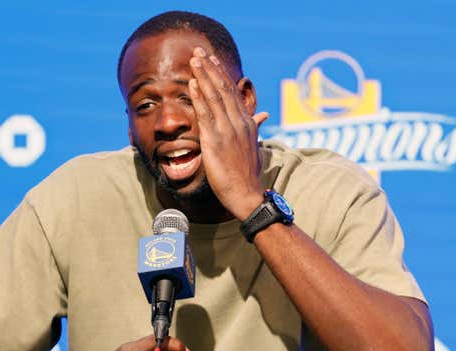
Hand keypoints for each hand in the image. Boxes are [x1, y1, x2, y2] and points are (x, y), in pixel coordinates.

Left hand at [188, 46, 269, 219]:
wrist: (247, 193)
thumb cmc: (248, 174)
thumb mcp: (254, 146)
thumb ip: (255, 128)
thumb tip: (263, 116)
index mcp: (247, 123)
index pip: (232, 92)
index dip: (221, 75)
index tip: (211, 61)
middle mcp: (239, 122)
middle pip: (223, 88)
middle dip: (210, 68)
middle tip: (199, 52)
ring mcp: (228, 130)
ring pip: (214, 97)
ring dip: (203, 76)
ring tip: (193, 61)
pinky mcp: (216, 141)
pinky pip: (206, 114)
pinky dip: (199, 98)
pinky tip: (192, 84)